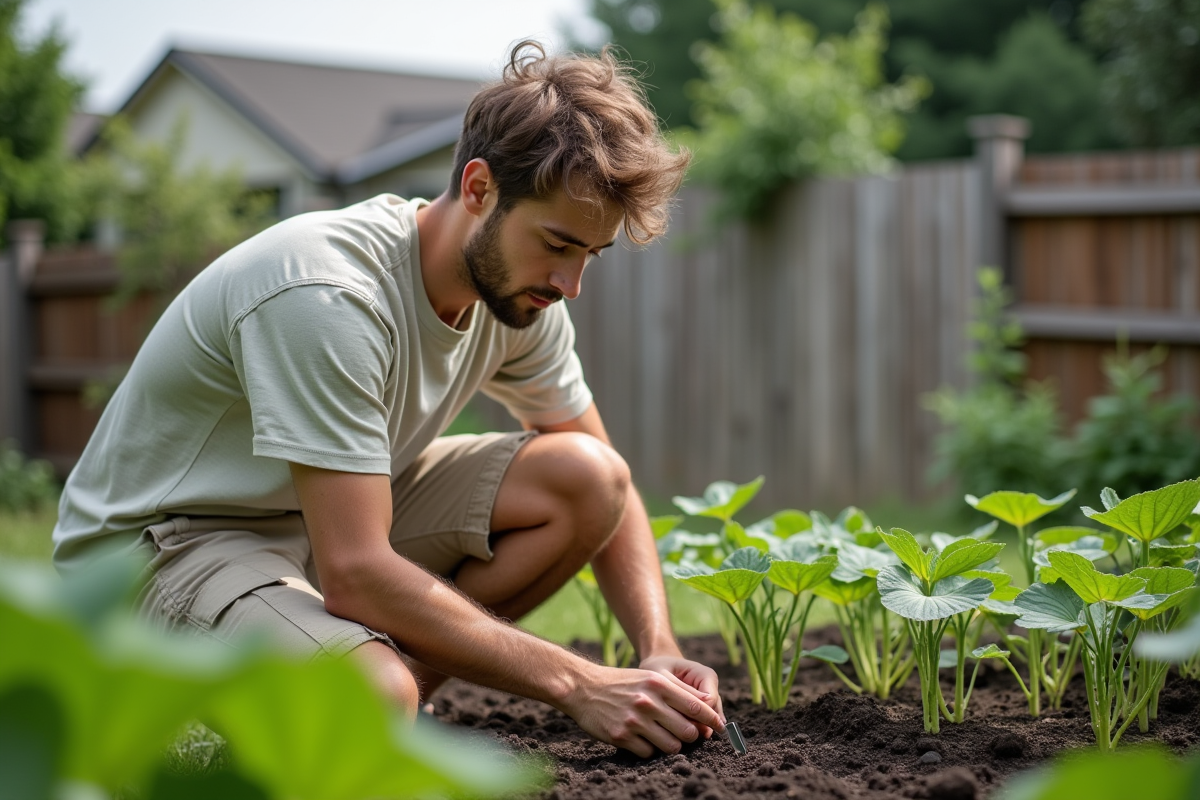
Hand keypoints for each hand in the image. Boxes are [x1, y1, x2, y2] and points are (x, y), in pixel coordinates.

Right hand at [559, 663, 724, 757]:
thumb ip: (678, 691)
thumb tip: (708, 707)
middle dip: (690, 735)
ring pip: (671, 746)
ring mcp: (634, 721)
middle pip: (688, 731)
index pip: (697, 707)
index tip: (720, 728)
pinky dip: (648, 749)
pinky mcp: (622, 737)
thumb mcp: (650, 677)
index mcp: (659, 684)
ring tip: (661, 736)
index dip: (712, 720)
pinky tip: (640, 738)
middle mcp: (648, 702)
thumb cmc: (623, 682)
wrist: (584, 688)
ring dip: (671, 745)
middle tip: (683, 733)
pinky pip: (649, 753)